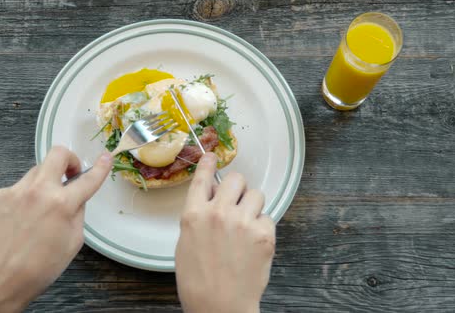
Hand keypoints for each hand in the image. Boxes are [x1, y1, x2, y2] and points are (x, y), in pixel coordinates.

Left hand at [0, 146, 112, 311]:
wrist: (2, 278)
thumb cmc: (43, 266)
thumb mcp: (74, 240)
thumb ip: (77, 212)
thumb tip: (76, 196)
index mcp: (62, 204)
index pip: (88, 179)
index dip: (101, 167)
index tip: (106, 157)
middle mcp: (39, 190)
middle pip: (57, 154)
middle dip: (69, 159)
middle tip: (71, 174)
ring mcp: (16, 190)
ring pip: (37, 170)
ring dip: (46, 181)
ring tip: (43, 205)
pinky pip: (20, 186)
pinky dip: (27, 195)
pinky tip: (23, 217)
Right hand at [175, 153, 275, 312]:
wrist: (218, 305)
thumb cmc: (197, 281)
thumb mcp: (186, 242)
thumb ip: (198, 216)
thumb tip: (209, 200)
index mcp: (194, 214)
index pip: (203, 177)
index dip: (209, 163)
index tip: (213, 156)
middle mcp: (218, 212)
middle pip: (236, 179)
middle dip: (237, 188)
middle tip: (237, 202)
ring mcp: (243, 222)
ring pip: (256, 194)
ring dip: (252, 206)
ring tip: (246, 225)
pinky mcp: (264, 235)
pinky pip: (268, 217)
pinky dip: (263, 227)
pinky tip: (253, 243)